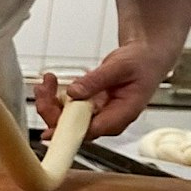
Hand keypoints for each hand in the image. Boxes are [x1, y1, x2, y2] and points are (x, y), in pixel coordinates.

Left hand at [37, 42, 172, 137]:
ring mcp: (96, 116)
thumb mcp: (119, 67)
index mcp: (121, 115)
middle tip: (45, 88)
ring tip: (48, 80)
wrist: (145, 57)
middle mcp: (107, 120)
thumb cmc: (141, 63)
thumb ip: (96, 81)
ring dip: (50, 102)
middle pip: (72, 128)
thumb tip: (74, 92)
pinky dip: (55, 97)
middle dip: (52, 111)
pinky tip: (51, 82)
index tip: (48, 131)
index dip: (68, 133)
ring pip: (65, 120)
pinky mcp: (88, 109)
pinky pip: (66, 109)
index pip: (91, 131)